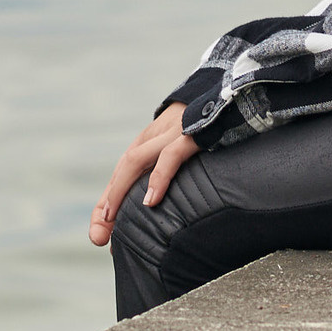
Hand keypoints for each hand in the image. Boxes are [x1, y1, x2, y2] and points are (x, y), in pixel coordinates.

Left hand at [88, 103, 198, 246]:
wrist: (232, 95)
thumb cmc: (210, 128)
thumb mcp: (187, 147)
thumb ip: (171, 172)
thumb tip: (161, 212)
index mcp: (154, 139)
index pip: (124, 170)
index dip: (108, 201)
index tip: (99, 234)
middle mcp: (159, 135)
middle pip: (126, 165)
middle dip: (109, 200)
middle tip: (99, 235)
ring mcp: (174, 132)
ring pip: (138, 158)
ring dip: (121, 189)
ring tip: (112, 219)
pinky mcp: (194, 133)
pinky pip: (173, 155)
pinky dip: (159, 176)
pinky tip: (151, 199)